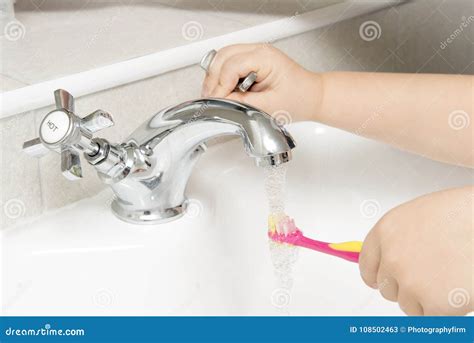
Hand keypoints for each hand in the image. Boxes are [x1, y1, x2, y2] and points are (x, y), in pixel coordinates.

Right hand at [201, 43, 321, 121]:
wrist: (311, 96)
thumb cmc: (298, 99)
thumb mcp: (269, 106)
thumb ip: (242, 103)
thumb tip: (222, 101)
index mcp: (265, 58)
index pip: (232, 66)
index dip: (221, 85)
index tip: (217, 101)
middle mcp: (258, 51)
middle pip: (222, 56)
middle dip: (214, 79)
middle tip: (212, 98)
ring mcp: (254, 53)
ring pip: (222, 57)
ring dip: (216, 76)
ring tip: (217, 95)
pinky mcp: (251, 61)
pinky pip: (228, 63)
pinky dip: (222, 76)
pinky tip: (225, 90)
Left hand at [359, 186, 472, 314]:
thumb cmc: (463, 215)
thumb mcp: (419, 217)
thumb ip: (400, 239)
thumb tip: (388, 259)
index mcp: (386, 231)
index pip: (366, 264)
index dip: (375, 275)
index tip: (379, 280)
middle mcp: (392, 257)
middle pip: (386, 288)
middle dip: (405, 287)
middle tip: (431, 276)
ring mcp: (410, 281)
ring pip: (407, 304)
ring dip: (426, 299)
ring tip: (449, 276)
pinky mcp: (433, 303)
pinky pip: (429, 317)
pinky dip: (444, 310)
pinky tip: (457, 288)